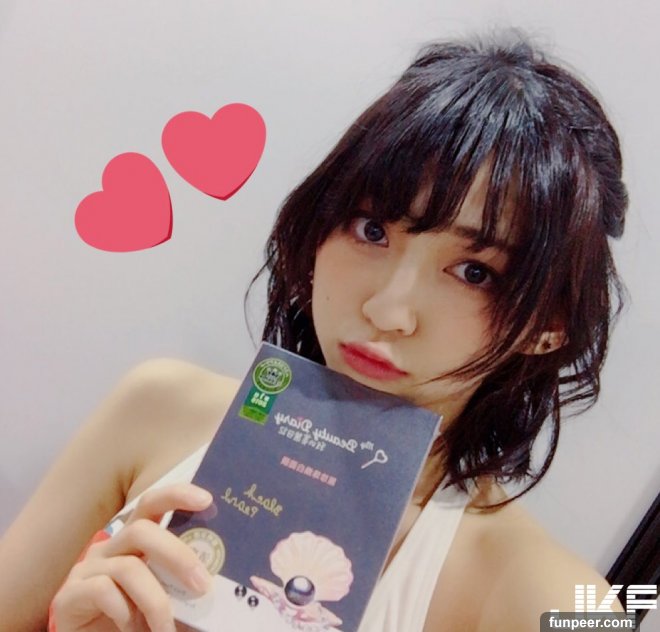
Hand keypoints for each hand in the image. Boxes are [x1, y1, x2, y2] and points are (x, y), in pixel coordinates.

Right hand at [50, 483, 213, 631]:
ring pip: (128, 568)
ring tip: (167, 630)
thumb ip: (184, 584)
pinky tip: (134, 630)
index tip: (207, 500)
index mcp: (135, 540)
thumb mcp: (165, 596)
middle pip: (141, 530)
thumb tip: (218, 578)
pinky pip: (103, 592)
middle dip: (177, 555)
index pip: (153, 504)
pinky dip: (126, 614)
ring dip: (155, 601)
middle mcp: (111, 547)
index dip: (177, 495)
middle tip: (203, 585)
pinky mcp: (68, 596)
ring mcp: (87, 569)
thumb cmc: (136, 620)